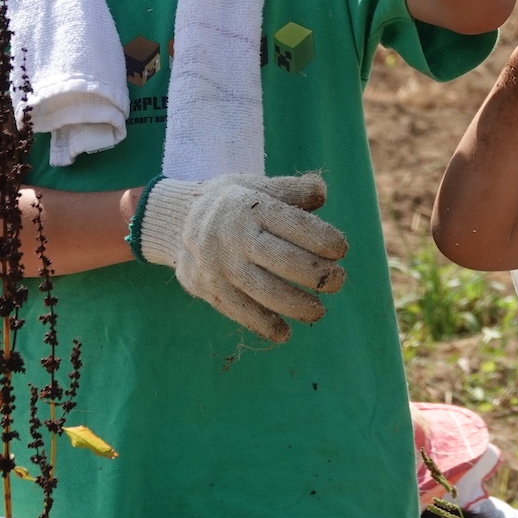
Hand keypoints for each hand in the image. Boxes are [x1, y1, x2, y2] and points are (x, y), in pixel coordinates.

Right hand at [136, 172, 349, 341]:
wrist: (176, 221)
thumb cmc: (230, 203)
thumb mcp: (255, 185)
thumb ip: (290, 189)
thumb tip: (321, 191)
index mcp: (250, 207)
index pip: (294, 224)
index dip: (322, 239)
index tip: (340, 249)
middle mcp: (235, 237)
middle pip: (284, 261)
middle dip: (318, 275)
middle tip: (338, 281)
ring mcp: (220, 266)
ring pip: (265, 292)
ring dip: (298, 306)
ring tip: (318, 311)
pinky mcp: (210, 289)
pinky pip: (240, 312)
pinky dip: (264, 326)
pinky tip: (284, 333)